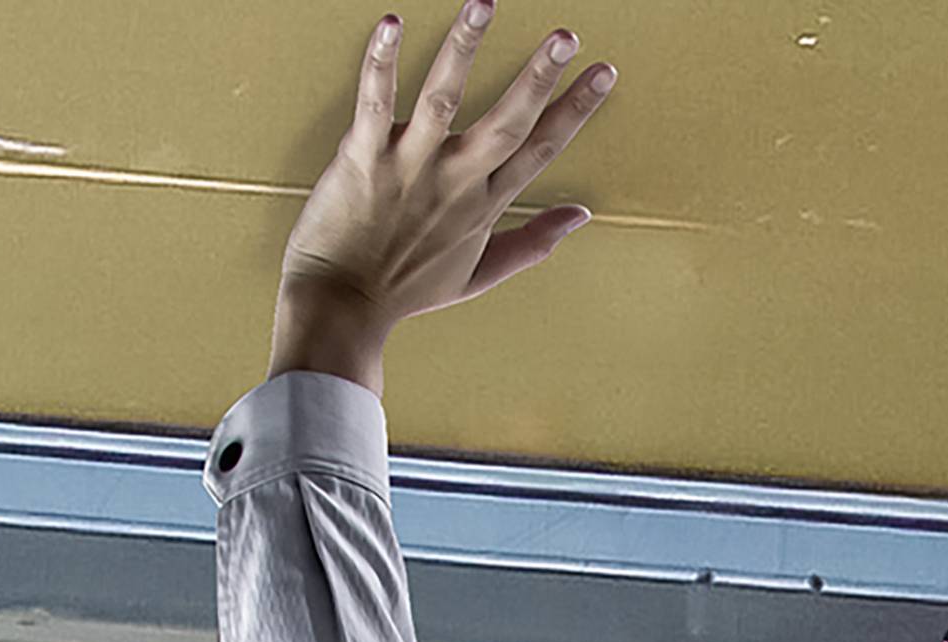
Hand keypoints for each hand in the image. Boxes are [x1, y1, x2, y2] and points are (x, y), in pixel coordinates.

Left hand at [277, 5, 616, 340]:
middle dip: (539, 76)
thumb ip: (531, 243)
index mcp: (484, 205)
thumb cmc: (406, 289)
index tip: (603, 72)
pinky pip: (373, 100)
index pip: (541, 149)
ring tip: (484, 4)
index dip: (575, 109)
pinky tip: (393, 22)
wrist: (344, 306)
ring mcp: (410, 167)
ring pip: (443, 98)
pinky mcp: (364, 156)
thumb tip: (579, 216)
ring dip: (463, 48)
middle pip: (507, 122)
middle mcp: (454, 182)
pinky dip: (380, 61)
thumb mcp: (479, 275)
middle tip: (566, 36)